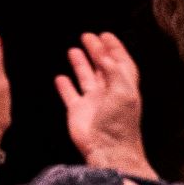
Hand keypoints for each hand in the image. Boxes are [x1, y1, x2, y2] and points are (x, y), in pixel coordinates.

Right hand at [56, 31, 154, 176]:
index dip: (115, 49)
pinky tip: (59, 77)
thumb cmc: (120, 123)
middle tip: (87, 36)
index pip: (121, 63)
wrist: (107, 149)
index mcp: (124, 87)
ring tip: (73, 49)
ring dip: (81, 64)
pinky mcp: (77, 111)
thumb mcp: (123, 92)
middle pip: (103, 67)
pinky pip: (70, 94)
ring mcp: (93, 102)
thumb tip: (103, 53)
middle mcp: (109, 92)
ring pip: (86, 78)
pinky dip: (65, 86)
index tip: (105, 34)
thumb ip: (113, 71)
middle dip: (97, 51)